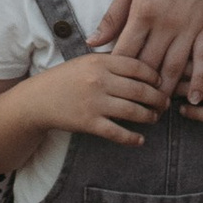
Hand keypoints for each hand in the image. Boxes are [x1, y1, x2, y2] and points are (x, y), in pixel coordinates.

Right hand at [47, 49, 168, 147]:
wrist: (37, 100)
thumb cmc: (64, 79)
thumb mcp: (85, 61)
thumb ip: (110, 62)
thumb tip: (142, 67)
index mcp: (99, 61)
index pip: (137, 66)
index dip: (154, 76)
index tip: (161, 82)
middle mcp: (99, 80)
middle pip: (140, 90)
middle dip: (158, 98)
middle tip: (165, 103)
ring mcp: (94, 103)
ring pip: (133, 111)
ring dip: (149, 116)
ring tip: (154, 118)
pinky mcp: (89, 123)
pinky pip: (117, 132)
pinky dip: (132, 138)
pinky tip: (140, 140)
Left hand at [90, 0, 202, 97]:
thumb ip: (113, 15)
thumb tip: (93, 41)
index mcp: (143, 11)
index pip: (126, 52)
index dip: (116, 71)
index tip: (110, 84)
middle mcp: (167, 23)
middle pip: (149, 65)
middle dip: (138, 88)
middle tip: (132, 105)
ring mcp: (190, 25)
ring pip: (176, 67)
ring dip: (165, 90)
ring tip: (157, 108)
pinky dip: (199, 80)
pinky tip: (192, 98)